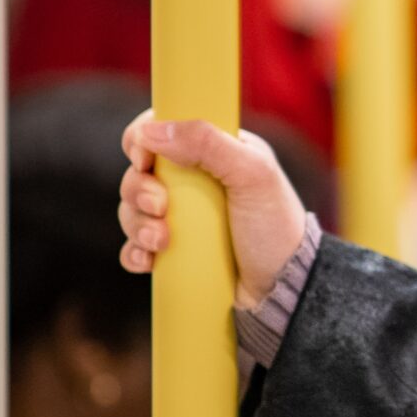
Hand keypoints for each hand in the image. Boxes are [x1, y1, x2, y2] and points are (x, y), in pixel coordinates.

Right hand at [119, 112, 309, 311]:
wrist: (284, 287)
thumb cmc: (276, 225)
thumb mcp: (253, 175)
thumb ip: (209, 144)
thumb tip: (153, 131)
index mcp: (216, 151)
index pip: (163, 129)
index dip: (142, 138)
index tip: (143, 157)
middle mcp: (194, 181)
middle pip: (139, 172)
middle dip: (138, 189)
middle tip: (160, 206)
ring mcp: (181, 217)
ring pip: (132, 210)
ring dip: (137, 224)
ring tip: (163, 241)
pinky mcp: (172, 251)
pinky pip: (134, 248)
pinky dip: (135, 253)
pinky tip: (149, 261)